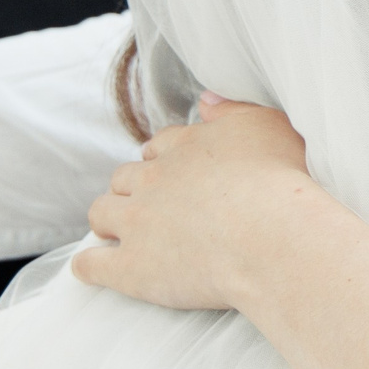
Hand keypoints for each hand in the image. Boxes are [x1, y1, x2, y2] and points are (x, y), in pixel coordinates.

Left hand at [75, 100, 321, 313]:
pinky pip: (91, 265)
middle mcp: (154, 180)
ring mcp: (137, 223)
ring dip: (106, 219)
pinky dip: (88, 265)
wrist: (273, 238)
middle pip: (124, 178)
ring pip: (101, 213)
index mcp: (185, 147)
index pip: (158, 147)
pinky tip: (89, 267)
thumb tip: (205, 100)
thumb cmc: (281, 181)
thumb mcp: (266, 126)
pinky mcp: (132, 268)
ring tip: (116, 232)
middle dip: (131, 189)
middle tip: (147, 205)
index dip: (161, 161)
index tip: (170, 173)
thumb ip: (231, 110)